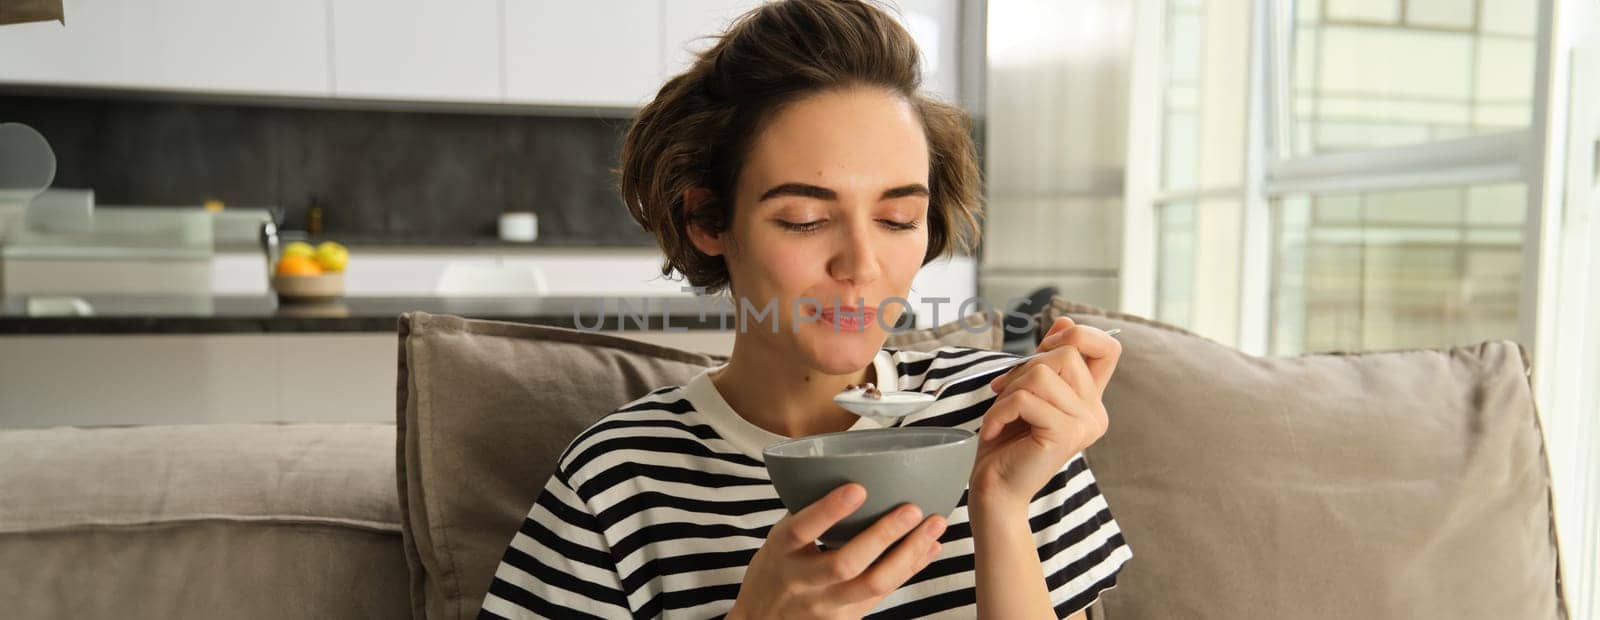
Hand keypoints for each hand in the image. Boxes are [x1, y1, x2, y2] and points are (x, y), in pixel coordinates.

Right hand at [729, 483, 946, 618]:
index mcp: (780, 552)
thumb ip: (806, 516)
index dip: (829, 510)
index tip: (858, 488)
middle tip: (912, 509)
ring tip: (934, 526)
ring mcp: (825, 606)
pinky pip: (884, 593)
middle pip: (846, 563)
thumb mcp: (777, 542)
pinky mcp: (846, 619)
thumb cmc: (774, 572)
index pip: (801, 530)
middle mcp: (802, 582)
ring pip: (874, 584)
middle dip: (884, 535)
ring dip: (910, 554)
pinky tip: (929, 549)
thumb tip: (849, 473)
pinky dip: (910, 569)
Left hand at [970, 316, 1121, 509]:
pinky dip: (999, 410)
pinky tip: (994, 430)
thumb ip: (1047, 362)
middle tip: (1006, 395)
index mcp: (1090, 400)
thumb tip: (1064, 320)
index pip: (1108, 348)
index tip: (1042, 351)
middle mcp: (1096, 412)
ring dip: (1009, 390)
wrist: (996, 490)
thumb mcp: (1027, 392)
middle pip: (1065, 353)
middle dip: (1024, 368)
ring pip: (1042, 373)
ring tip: (1001, 416)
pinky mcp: (1066, 434)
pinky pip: (1025, 399)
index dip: (1078, 335)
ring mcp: (1085, 423)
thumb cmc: (1006, 443)